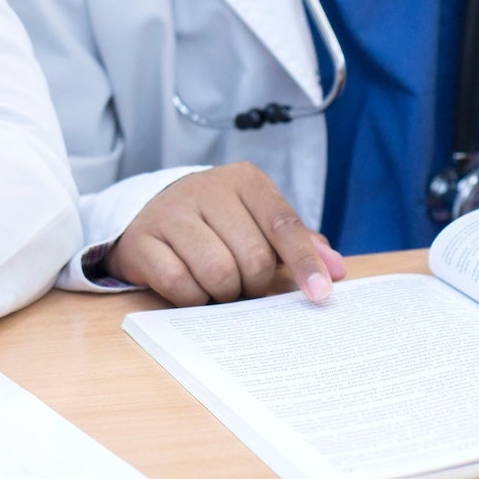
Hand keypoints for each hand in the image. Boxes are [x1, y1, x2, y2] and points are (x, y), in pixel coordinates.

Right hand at [107, 161, 345, 306]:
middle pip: (253, 257)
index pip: (284, 225)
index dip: (304, 263)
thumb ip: (298, 244)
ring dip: (224, 293)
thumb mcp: (259, 223)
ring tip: (219, 286)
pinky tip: (192, 287)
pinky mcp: (142, 239)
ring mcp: (170, 211)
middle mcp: (207, 187)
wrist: (154, 215)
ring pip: (218, 273)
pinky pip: (180, 284)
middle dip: (254, 284)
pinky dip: (193, 298)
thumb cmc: (220, 225)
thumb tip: (336, 270)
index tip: (320, 294)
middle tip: (245, 285)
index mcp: (245, 180)